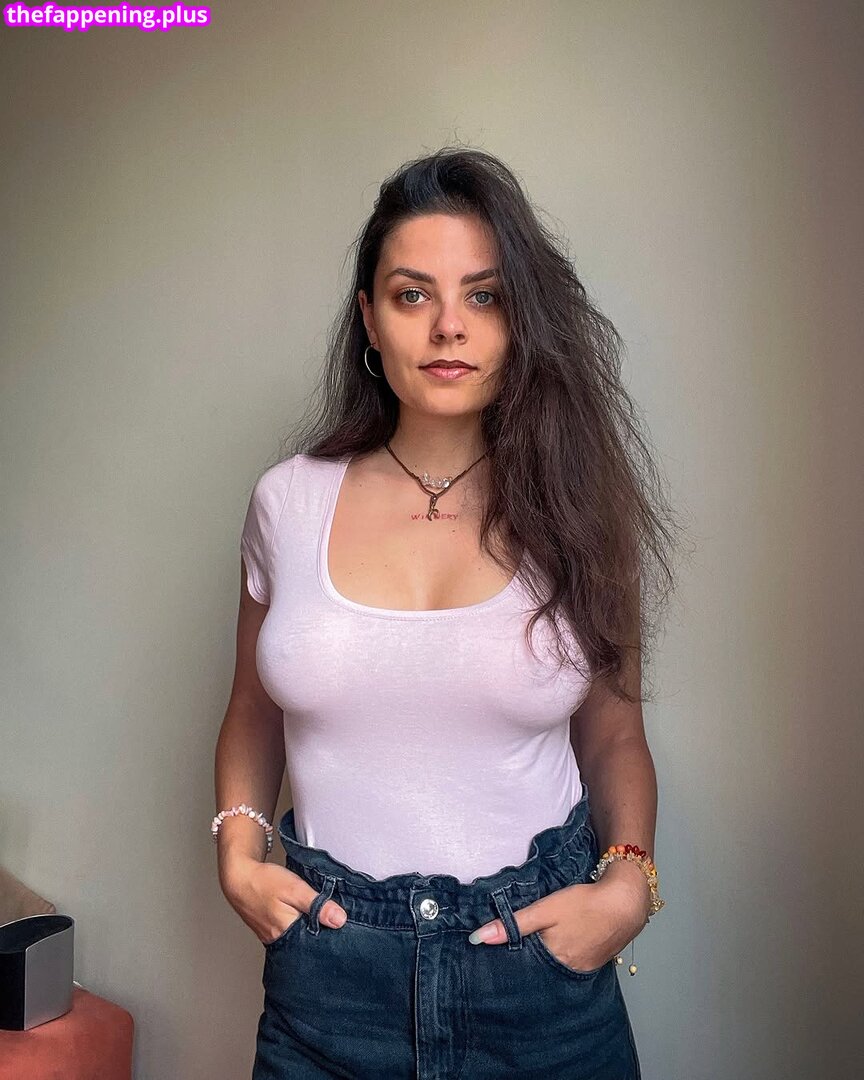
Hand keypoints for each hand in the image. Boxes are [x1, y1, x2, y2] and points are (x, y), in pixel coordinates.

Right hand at [219, 854, 348, 944]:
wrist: (239, 877)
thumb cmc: (263, 881)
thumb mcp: (295, 888)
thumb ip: (317, 905)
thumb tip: (339, 920)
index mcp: (287, 932)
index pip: (317, 943)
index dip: (330, 933)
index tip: (340, 923)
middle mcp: (279, 939)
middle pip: (308, 943)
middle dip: (320, 932)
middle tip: (329, 918)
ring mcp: (273, 937)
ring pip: (298, 938)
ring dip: (309, 928)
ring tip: (315, 915)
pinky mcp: (269, 931)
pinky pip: (289, 933)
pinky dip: (297, 925)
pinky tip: (300, 915)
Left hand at [468, 873, 649, 972]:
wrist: (626, 901)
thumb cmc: (585, 904)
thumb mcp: (546, 909)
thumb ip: (514, 924)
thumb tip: (478, 938)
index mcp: (553, 959)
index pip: (523, 967)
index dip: (509, 960)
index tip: (494, 955)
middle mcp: (568, 970)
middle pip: (539, 970)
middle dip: (526, 961)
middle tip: (512, 949)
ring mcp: (583, 967)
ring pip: (555, 966)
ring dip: (544, 959)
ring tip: (534, 945)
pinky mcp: (595, 961)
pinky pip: (571, 963)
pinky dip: (561, 956)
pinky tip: (559, 944)